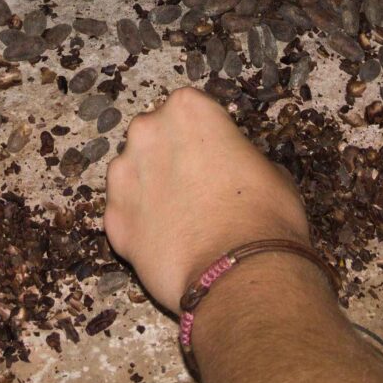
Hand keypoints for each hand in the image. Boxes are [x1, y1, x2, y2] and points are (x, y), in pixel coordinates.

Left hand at [103, 88, 311, 315]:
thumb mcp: (271, 171)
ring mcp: (123, 176)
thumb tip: (235, 169)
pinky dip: (140, 225)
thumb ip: (240, 158)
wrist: (241, 273)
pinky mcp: (112, 219)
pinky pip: (125, 214)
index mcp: (188, 109)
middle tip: (196, 188)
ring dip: (150, 189)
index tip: (215, 157)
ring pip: (133, 174)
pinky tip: (165, 242)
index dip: (205, 137)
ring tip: (180, 220)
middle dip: (170, 157)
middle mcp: (147, 132)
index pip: (189, 111)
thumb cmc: (265, 216)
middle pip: (154, 137)